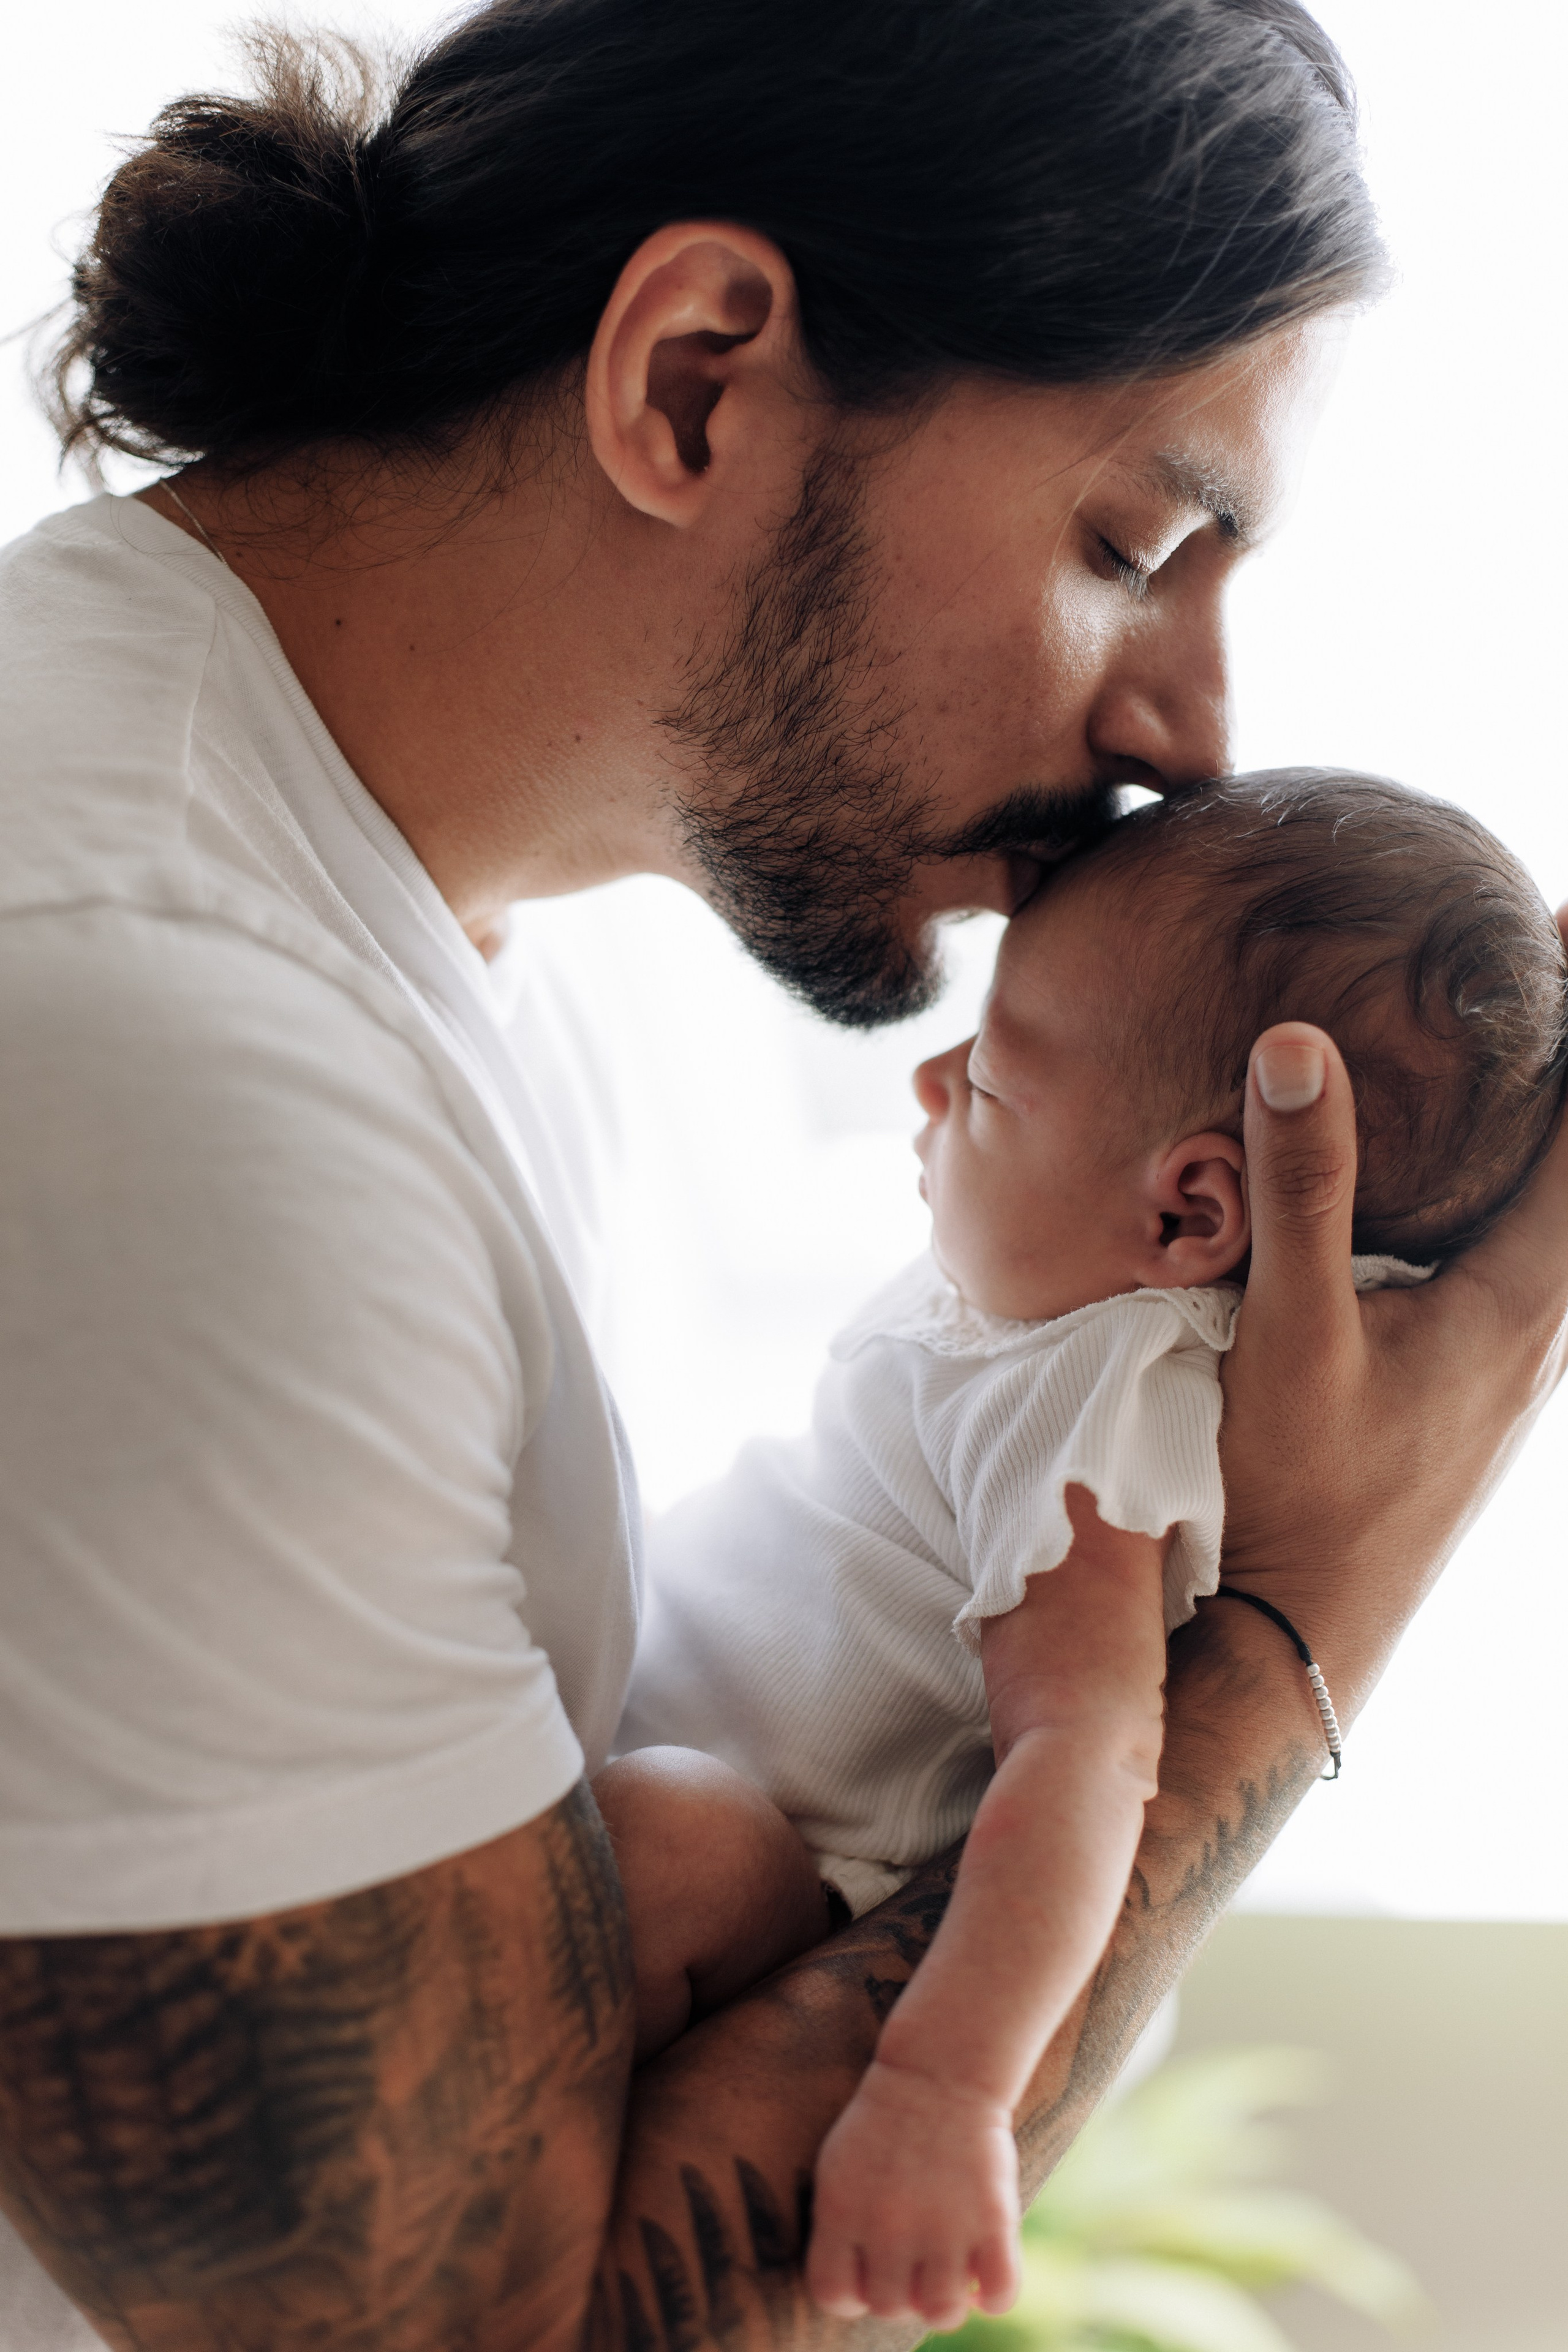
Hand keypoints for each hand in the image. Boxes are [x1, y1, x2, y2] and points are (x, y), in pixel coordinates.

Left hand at [804, 2057, 1019, 2331]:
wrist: (940, 2068)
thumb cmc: (883, 2121)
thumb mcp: (838, 2168)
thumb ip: (838, 2230)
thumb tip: (854, 2296)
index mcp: (841, 2211)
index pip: (833, 2295)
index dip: (851, 2294)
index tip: (868, 2274)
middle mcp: (889, 2227)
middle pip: (890, 2307)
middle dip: (901, 2293)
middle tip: (914, 2262)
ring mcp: (943, 2226)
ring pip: (942, 2313)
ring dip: (945, 2301)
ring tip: (949, 2271)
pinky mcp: (992, 2219)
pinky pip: (998, 2294)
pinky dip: (994, 2295)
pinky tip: (985, 2270)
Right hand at [1220, 997, 1567, 1716]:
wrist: (1309, 1627)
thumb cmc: (1302, 1491)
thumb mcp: (1291, 1334)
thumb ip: (1300, 1189)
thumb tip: (1294, 1042)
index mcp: (1526, 1298)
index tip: (1566, 919)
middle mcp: (1548, 1322)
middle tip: (1543, 949)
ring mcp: (1524, 1356)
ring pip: (1562, 1209)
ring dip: (1552, 1119)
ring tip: (1517, 1032)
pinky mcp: (1488, 1376)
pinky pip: (1529, 1247)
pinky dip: (1519, 1176)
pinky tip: (1463, 1162)